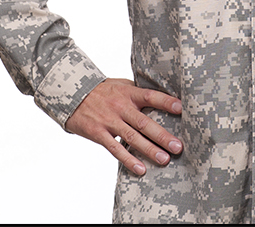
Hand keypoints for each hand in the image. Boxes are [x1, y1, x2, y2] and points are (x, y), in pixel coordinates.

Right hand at [65, 78, 182, 175]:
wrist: (71, 95)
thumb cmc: (102, 90)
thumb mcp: (122, 85)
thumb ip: (140, 93)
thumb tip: (166, 99)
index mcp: (129, 93)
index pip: (151, 96)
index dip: (166, 102)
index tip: (182, 109)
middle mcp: (121, 107)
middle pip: (144, 122)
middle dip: (162, 136)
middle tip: (178, 147)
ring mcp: (109, 121)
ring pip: (132, 138)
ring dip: (149, 150)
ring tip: (164, 160)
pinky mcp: (98, 133)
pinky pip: (115, 148)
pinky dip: (128, 159)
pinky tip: (140, 169)